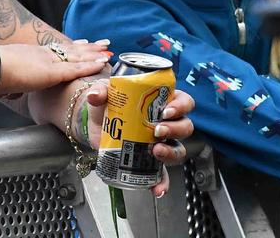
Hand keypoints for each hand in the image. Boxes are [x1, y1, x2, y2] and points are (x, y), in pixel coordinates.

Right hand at [0, 42, 108, 96]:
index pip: (55, 50)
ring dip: (94, 54)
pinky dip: (89, 66)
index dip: (70, 47)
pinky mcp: (50, 72)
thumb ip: (9, 85)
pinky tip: (101, 64)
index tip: (82, 43)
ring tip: (108, 51)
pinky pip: (75, 69)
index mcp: (29, 55)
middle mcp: (40, 54)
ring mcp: (46, 62)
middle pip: (69, 50)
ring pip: (76, 56)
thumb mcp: (1, 79)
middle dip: (88, 48)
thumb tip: (7, 93)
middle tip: (103, 44)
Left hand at [80, 83, 195, 197]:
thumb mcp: (105, 92)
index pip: (183, 101)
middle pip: (185, 126)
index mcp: (162, 102)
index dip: (180, 106)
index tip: (166, 111)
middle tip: (157, 130)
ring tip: (156, 151)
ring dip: (171, 152)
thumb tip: (94, 96)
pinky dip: (162, 183)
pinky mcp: (150, 161)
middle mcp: (167, 123)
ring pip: (178, 149)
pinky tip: (157, 189)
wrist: (96, 124)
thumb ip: (100, 91)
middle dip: (175, 129)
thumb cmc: (109, 103)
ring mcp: (161, 143)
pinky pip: (162, 174)